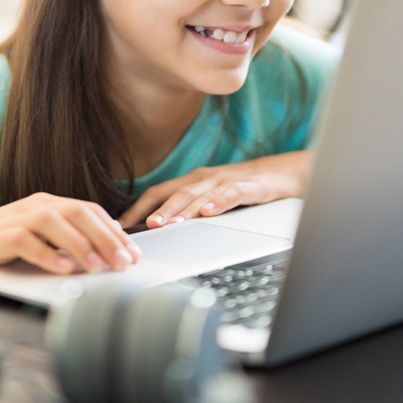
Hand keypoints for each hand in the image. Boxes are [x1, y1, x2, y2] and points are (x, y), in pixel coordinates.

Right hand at [0, 193, 141, 286]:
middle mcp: (34, 206)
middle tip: (124, 262)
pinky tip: (63, 269)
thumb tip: (107, 249)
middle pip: (78, 213)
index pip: (90, 211)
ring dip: (80, 245)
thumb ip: (67, 240)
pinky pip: (25, 242)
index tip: (133, 253)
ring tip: (98, 266)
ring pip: (54, 223)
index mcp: (48, 204)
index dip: (114, 231)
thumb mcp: (38, 240)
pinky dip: (47, 255)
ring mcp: (13, 218)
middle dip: (106, 238)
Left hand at [118, 151, 312, 228]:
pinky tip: (210, 212)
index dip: (139, 207)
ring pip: (201, 195)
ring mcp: (226, 181)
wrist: (281, 173)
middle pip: (177, 193)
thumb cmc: (240, 187)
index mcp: (192, 181)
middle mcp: (205, 179)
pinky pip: (233, 194)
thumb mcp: (209, 195)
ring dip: (184, 210)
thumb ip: (186, 208)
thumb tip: (154, 229)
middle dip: (159, 211)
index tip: (121, 224)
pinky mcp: (250, 186)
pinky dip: (220, 202)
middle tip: (144, 227)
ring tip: (171, 224)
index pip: (159, 191)